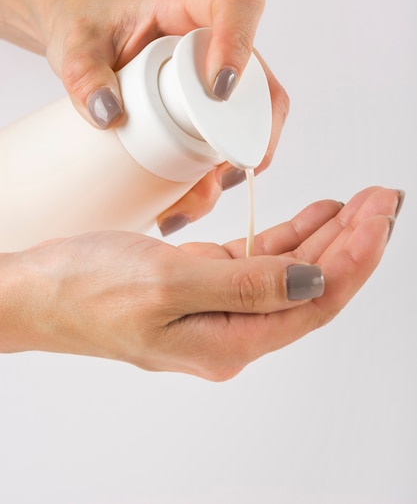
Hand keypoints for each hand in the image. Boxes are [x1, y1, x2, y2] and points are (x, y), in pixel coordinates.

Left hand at [0, 0, 287, 231]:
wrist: (83, 34)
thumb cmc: (84, 24)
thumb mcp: (73, 45)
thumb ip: (82, 75)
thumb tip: (109, 117)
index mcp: (186, 3)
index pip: (236, 5)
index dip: (240, 46)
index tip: (218, 91)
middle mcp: (213, 37)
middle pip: (260, 81)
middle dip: (251, 136)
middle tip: (221, 176)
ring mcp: (216, 70)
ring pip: (253, 117)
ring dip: (236, 163)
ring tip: (198, 200)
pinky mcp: (210, 101)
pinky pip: (232, 134)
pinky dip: (219, 170)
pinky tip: (192, 197)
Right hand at [0, 187, 401, 379]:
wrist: (39, 291)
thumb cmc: (87, 289)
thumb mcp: (167, 285)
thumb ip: (245, 286)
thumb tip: (313, 284)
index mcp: (228, 342)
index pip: (314, 302)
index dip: (355, 259)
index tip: (380, 216)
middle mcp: (231, 331)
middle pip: (311, 287)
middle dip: (353, 242)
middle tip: (384, 199)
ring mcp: (219, 306)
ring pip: (292, 272)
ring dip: (329, 236)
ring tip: (362, 202)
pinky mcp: (204, 283)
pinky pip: (262, 260)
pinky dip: (292, 235)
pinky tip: (317, 215)